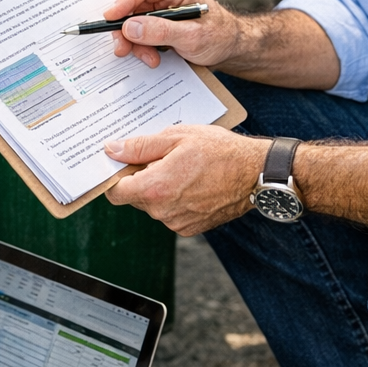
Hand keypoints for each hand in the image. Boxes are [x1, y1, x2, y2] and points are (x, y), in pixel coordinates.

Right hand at [102, 0, 242, 68]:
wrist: (231, 50)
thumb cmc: (220, 37)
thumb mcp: (192, 37)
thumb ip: (161, 32)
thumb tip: (130, 27)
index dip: (124, 1)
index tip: (111, 17)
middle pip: (133, 7)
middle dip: (126, 30)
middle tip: (122, 49)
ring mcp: (161, 11)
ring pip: (134, 23)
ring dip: (137, 44)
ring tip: (150, 60)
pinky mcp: (159, 26)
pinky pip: (141, 34)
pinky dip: (143, 48)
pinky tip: (154, 58)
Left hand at [103, 125, 266, 235]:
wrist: (255, 173)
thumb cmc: (219, 151)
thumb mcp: (175, 137)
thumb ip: (139, 147)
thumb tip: (112, 150)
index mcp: (154, 188)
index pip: (115, 192)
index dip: (116, 176)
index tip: (123, 163)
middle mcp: (163, 212)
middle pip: (134, 197)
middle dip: (141, 179)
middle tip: (161, 158)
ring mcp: (177, 223)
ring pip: (153, 205)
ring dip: (159, 189)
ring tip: (182, 169)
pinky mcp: (191, 228)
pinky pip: (171, 214)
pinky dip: (175, 200)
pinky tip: (192, 183)